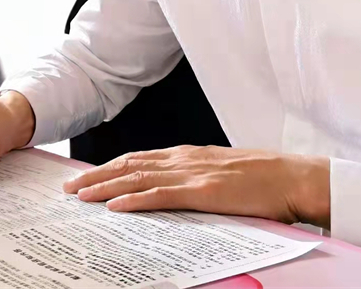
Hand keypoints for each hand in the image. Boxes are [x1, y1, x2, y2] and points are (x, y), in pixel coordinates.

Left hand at [64, 145, 329, 227]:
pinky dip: (133, 200)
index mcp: (188, 154)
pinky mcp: (202, 192)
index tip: (89, 175)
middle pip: (130, 165)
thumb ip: (197, 173)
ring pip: (138, 178)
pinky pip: (160, 196)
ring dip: (105, 186)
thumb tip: (177, 184)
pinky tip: (115, 206)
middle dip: (97, 175)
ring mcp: (192, 173)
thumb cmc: (262, 176)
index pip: (140, 158)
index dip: (111, 167)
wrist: (290, 176)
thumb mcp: (222, 169)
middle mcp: (184, 158)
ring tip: (80, 196)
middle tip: (70, 186)